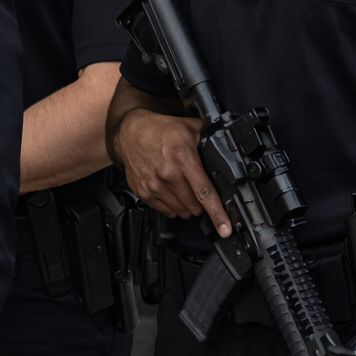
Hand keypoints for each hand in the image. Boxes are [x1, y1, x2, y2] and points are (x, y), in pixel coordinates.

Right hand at [112, 108, 228, 235]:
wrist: (129, 133)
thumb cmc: (158, 130)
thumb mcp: (188, 127)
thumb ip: (208, 136)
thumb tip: (226, 143)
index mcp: (182, 157)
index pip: (204, 192)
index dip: (217, 212)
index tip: (225, 228)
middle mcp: (167, 174)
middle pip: (195, 206)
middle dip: (202, 204)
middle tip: (200, 191)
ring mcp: (154, 185)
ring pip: (181, 211)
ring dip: (188, 207)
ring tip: (185, 191)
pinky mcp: (144, 192)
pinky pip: (166, 211)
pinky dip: (173, 207)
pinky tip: (172, 193)